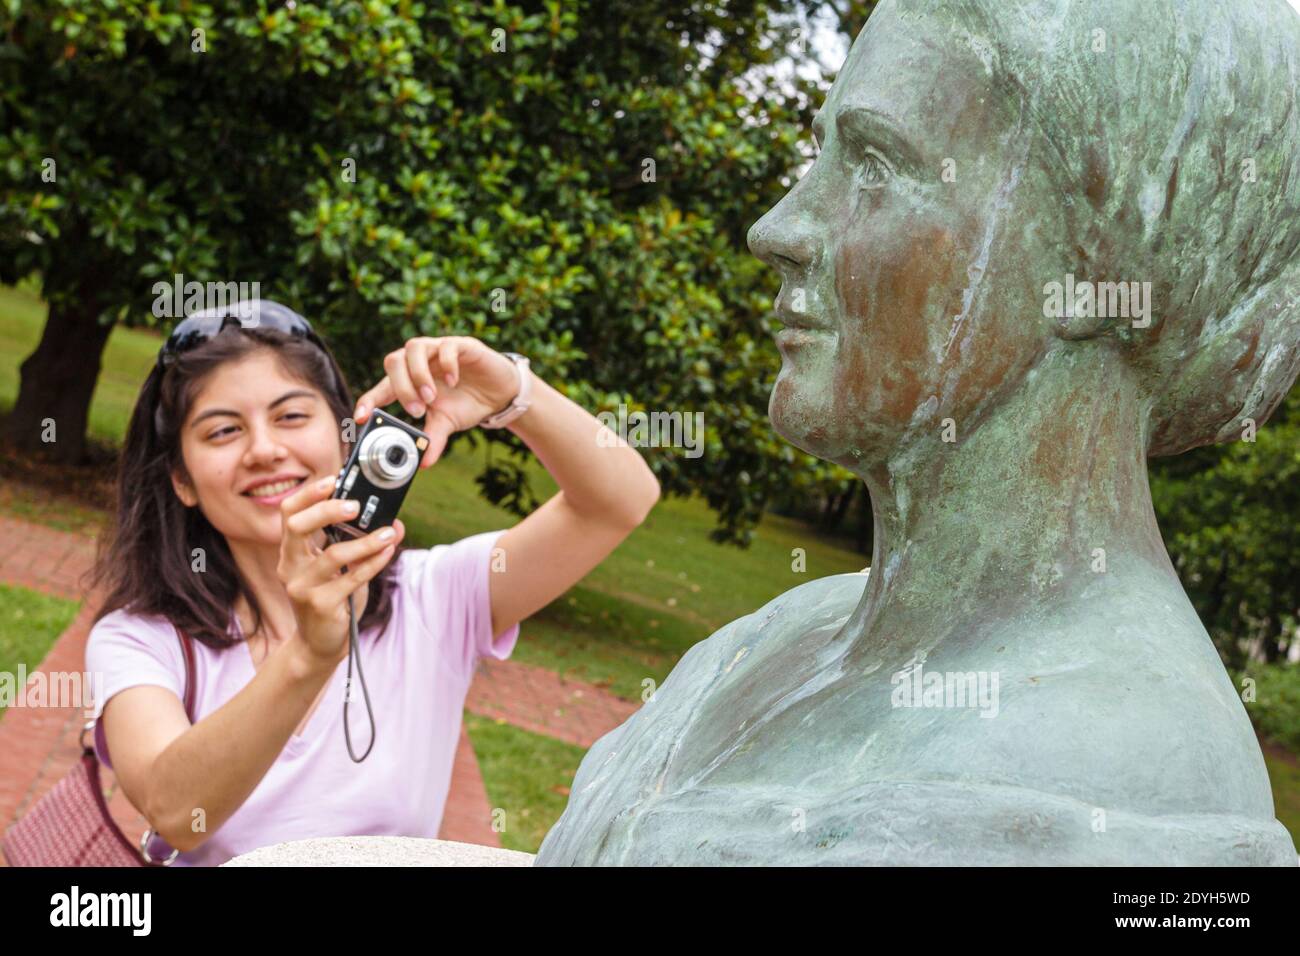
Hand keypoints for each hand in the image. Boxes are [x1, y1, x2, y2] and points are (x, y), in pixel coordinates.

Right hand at [276, 475, 407, 663]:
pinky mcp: (320, 605)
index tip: (333, 480)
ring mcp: (302, 587)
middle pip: (298, 527)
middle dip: (327, 510)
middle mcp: (289, 567)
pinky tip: (388, 551)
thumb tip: (394, 523)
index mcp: (290, 552)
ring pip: (333, 555)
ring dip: (365, 541)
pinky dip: (374, 562)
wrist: (319, 645)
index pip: (289, 514)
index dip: (308, 494)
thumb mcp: (342, 569)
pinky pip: (352, 578)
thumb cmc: (331, 599)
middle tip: (355, 506)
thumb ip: (361, 544)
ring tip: (388, 533)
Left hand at [353, 336, 523, 467]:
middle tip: (417, 410)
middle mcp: (419, 362)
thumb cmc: (467, 403)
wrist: (499, 394)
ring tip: (431, 397)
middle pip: (393, 361)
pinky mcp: (460, 345)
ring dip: (418, 374)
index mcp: (410, 381)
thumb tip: (424, 463)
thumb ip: (432, 439)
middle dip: (401, 388)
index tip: (361, 417)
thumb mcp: (447, 424)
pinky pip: (445, 346)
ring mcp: (438, 351)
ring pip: (414, 347)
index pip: (382, 387)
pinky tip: (453, 381)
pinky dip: (446, 364)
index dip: (368, 400)